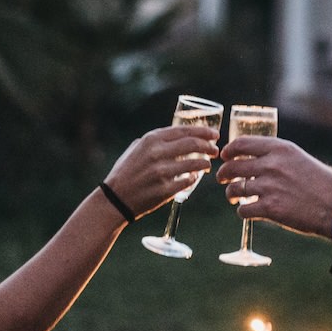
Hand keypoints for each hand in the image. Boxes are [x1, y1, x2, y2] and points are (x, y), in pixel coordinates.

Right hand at [104, 125, 219, 218]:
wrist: (115, 199)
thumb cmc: (126, 172)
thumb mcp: (136, 149)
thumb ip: (155, 141)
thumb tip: (177, 136)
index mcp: (151, 140)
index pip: (184, 130)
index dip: (203, 131)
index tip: (214, 134)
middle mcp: (157, 153)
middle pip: (193, 144)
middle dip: (209, 146)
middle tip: (215, 150)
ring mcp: (162, 172)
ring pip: (195, 163)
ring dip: (205, 163)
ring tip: (207, 164)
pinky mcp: (166, 190)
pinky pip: (189, 180)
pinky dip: (194, 178)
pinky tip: (194, 177)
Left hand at [216, 136, 331, 239]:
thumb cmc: (321, 182)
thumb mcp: (298, 158)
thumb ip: (276, 157)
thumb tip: (254, 160)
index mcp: (279, 149)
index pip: (242, 144)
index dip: (228, 151)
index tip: (224, 156)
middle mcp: (271, 165)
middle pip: (232, 167)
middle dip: (223, 174)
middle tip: (222, 179)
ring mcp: (269, 187)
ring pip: (234, 189)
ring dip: (231, 194)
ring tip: (234, 197)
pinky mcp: (270, 208)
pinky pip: (243, 209)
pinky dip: (243, 211)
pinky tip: (248, 210)